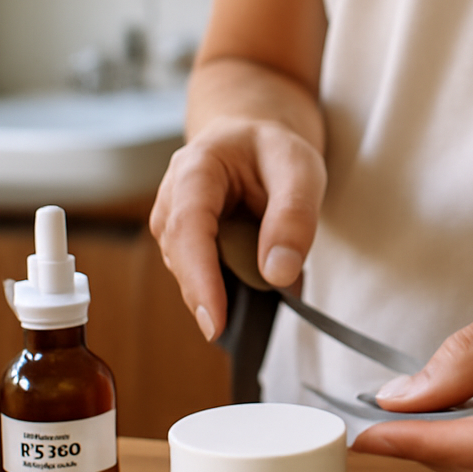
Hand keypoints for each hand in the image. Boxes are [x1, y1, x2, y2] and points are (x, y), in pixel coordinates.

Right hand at [149, 114, 325, 341]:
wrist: (254, 141)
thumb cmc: (273, 151)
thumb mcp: (300, 170)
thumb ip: (293, 216)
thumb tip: (278, 274)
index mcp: (196, 168)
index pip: (188, 227)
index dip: (199, 277)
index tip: (215, 320)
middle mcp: (172, 196)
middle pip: (180, 256)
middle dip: (206, 294)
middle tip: (235, 330)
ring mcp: (172, 222)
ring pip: (187, 270)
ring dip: (219, 290)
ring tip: (258, 295)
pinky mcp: (183, 244)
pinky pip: (199, 274)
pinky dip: (224, 287)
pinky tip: (251, 288)